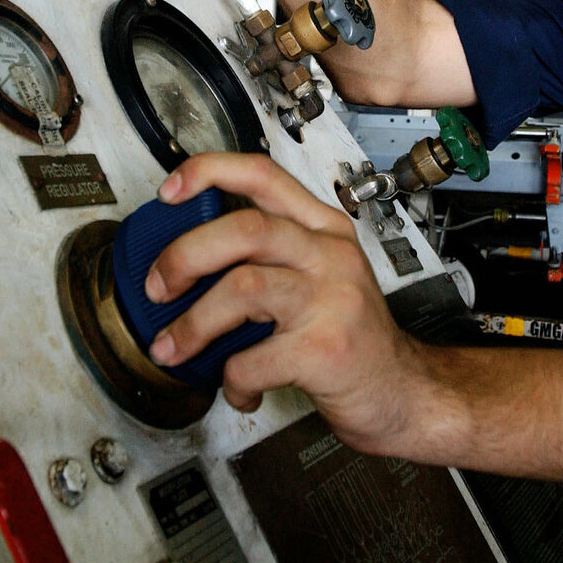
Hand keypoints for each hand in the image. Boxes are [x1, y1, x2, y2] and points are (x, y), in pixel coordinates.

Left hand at [146, 152, 430, 454]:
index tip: (169, 189)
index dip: (208, 172)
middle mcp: (329, 255)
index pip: (262, 174)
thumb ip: (269, 257)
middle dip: (185, 256)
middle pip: (245, 227)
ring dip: (193, 323)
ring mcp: (331, 300)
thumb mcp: (321, 276)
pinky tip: (239, 390)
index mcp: (324, 229)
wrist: (404, 390)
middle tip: (158, 287)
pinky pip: (253, 358)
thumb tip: (187, 261)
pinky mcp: (325, 350)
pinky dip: (231, 380)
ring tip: (173, 347)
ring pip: (243, 286)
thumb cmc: (353, 335)